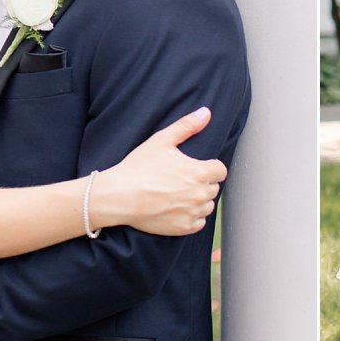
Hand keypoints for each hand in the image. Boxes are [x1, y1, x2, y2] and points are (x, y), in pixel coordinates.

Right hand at [93, 107, 227, 235]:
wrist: (119, 196)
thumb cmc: (138, 167)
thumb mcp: (161, 141)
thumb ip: (186, 126)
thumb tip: (205, 113)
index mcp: (199, 172)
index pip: (221, 170)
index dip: (210, 167)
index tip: (196, 168)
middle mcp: (199, 194)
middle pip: (214, 188)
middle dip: (203, 183)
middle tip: (182, 180)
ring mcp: (192, 213)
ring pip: (207, 206)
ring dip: (199, 200)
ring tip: (179, 194)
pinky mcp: (183, 228)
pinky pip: (199, 223)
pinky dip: (192, 217)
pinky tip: (176, 208)